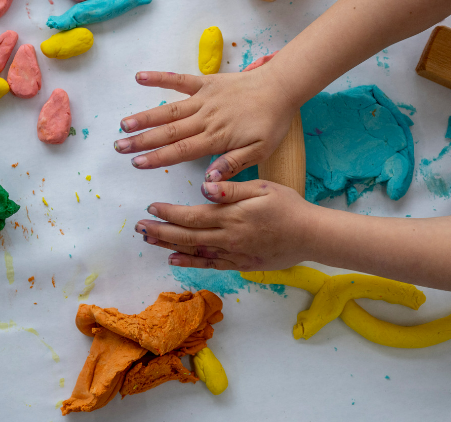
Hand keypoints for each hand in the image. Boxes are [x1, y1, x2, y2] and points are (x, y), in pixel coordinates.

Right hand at [115, 66, 295, 180]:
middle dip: (142, 140)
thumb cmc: (271, 122)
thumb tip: (208, 179)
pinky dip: (159, 78)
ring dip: (145, 117)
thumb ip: (232, 164)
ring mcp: (203, 99)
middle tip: (119, 147)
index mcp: (216, 138)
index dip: (157, 157)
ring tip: (123, 124)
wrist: (281, 88)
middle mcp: (205, 118)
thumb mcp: (260, 151)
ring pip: (168, 109)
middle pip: (168, 131)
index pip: (180, 150)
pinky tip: (140, 78)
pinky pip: (179, 80)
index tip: (137, 163)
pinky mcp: (206, 82)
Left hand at [135, 179, 318, 270]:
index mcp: (231, 216)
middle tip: (139, 228)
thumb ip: (232, 188)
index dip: (168, 213)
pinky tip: (174, 260)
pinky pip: (210, 265)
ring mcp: (233, 253)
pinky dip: (190, 263)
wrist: (311, 236)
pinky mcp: (240, 264)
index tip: (151, 208)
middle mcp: (227, 237)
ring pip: (193, 251)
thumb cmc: (288, 206)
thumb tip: (205, 186)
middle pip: (185, 236)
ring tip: (149, 242)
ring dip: (168, 246)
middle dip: (159, 231)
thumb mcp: (263, 188)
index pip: (191, 215)